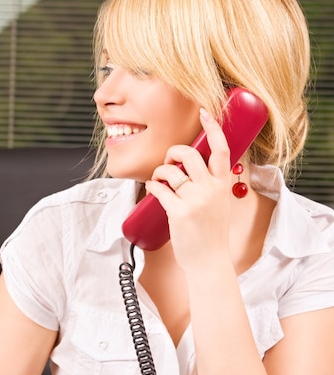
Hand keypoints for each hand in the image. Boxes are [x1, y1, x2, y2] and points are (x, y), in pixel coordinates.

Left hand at [145, 108, 232, 271]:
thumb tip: (191, 168)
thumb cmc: (212, 234)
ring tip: (158, 180)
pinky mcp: (179, 213)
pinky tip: (152, 189)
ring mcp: (195, 201)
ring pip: (170, 171)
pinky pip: (159, 188)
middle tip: (169, 160)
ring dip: (159, 171)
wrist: (209, 261)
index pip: (221, 149)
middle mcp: (211, 189)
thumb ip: (211, 184)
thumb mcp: (220, 203)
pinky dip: (152, 186)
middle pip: (189, 154)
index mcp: (223, 185)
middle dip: (173, 151)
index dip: (213, 128)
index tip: (205, 113)